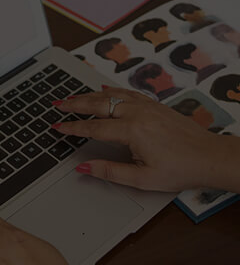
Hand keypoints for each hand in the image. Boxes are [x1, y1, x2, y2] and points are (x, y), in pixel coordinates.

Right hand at [54, 86, 220, 191]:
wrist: (210, 157)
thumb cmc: (181, 169)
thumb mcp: (142, 178)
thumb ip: (109, 171)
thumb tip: (84, 167)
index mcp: (132, 130)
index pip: (93, 127)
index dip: (72, 127)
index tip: (57, 127)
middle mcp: (137, 113)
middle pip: (97, 104)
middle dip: (74, 104)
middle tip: (57, 104)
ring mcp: (146, 106)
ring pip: (111, 95)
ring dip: (89, 95)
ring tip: (73, 96)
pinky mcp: (155, 104)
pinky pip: (127, 92)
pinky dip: (112, 90)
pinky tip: (104, 88)